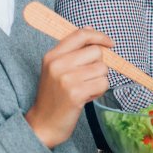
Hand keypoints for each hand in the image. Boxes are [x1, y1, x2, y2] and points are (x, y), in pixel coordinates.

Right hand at [26, 27, 112, 147]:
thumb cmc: (54, 96)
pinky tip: (87, 96)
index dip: (99, 36)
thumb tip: (89, 28)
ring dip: (99, 80)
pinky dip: (99, 91)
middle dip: (98, 65)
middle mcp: (57, 65)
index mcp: (52, 56)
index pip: (81, 34)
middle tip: (87, 78)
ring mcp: (66, 79)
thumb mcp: (56, 68)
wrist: (43, 124)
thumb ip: (73, 49)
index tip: (109, 43)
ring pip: (102, 68)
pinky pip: (103, 83)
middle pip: (96, 52)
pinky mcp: (76, 93)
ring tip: (85, 88)